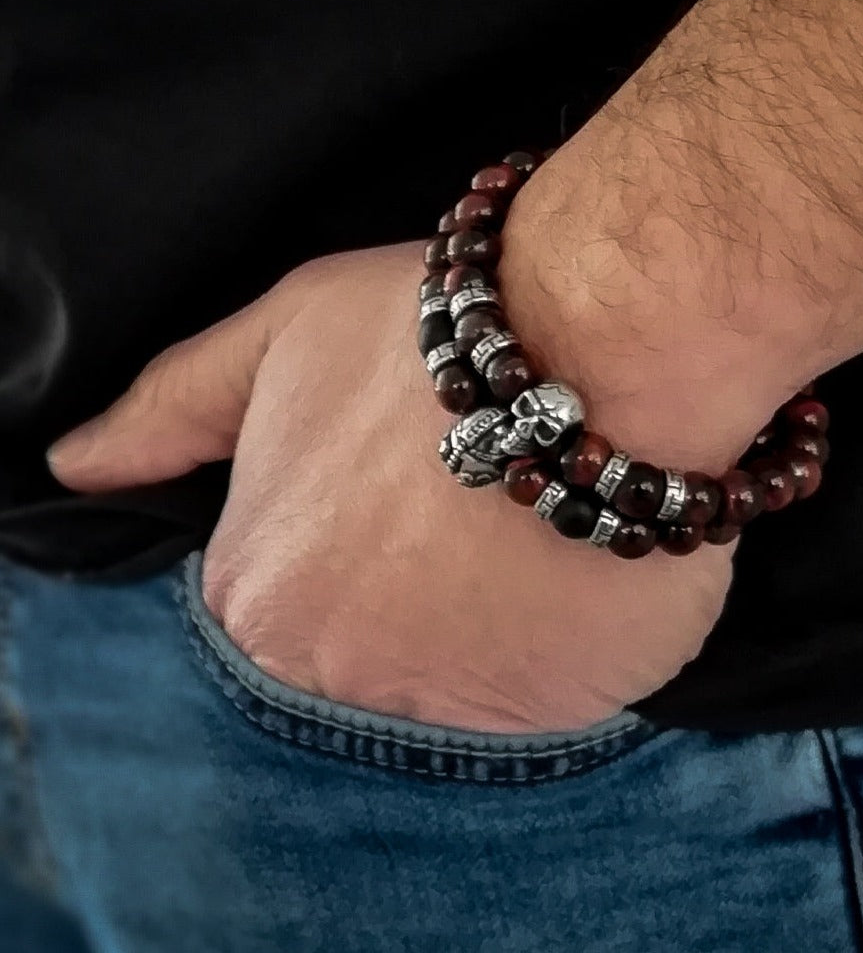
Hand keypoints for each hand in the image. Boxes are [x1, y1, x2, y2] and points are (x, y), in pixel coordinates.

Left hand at [44, 241, 770, 733]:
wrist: (594, 346)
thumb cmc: (427, 334)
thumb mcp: (282, 339)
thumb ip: (173, 409)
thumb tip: (79, 465)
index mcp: (260, 600)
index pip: (287, 620)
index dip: (358, 559)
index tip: (405, 515)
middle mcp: (338, 682)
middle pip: (376, 665)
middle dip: (422, 604)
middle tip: (473, 522)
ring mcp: (452, 713)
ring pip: (468, 687)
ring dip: (497, 624)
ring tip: (530, 532)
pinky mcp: (559, 715)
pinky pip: (554, 695)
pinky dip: (570, 638)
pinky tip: (582, 560)